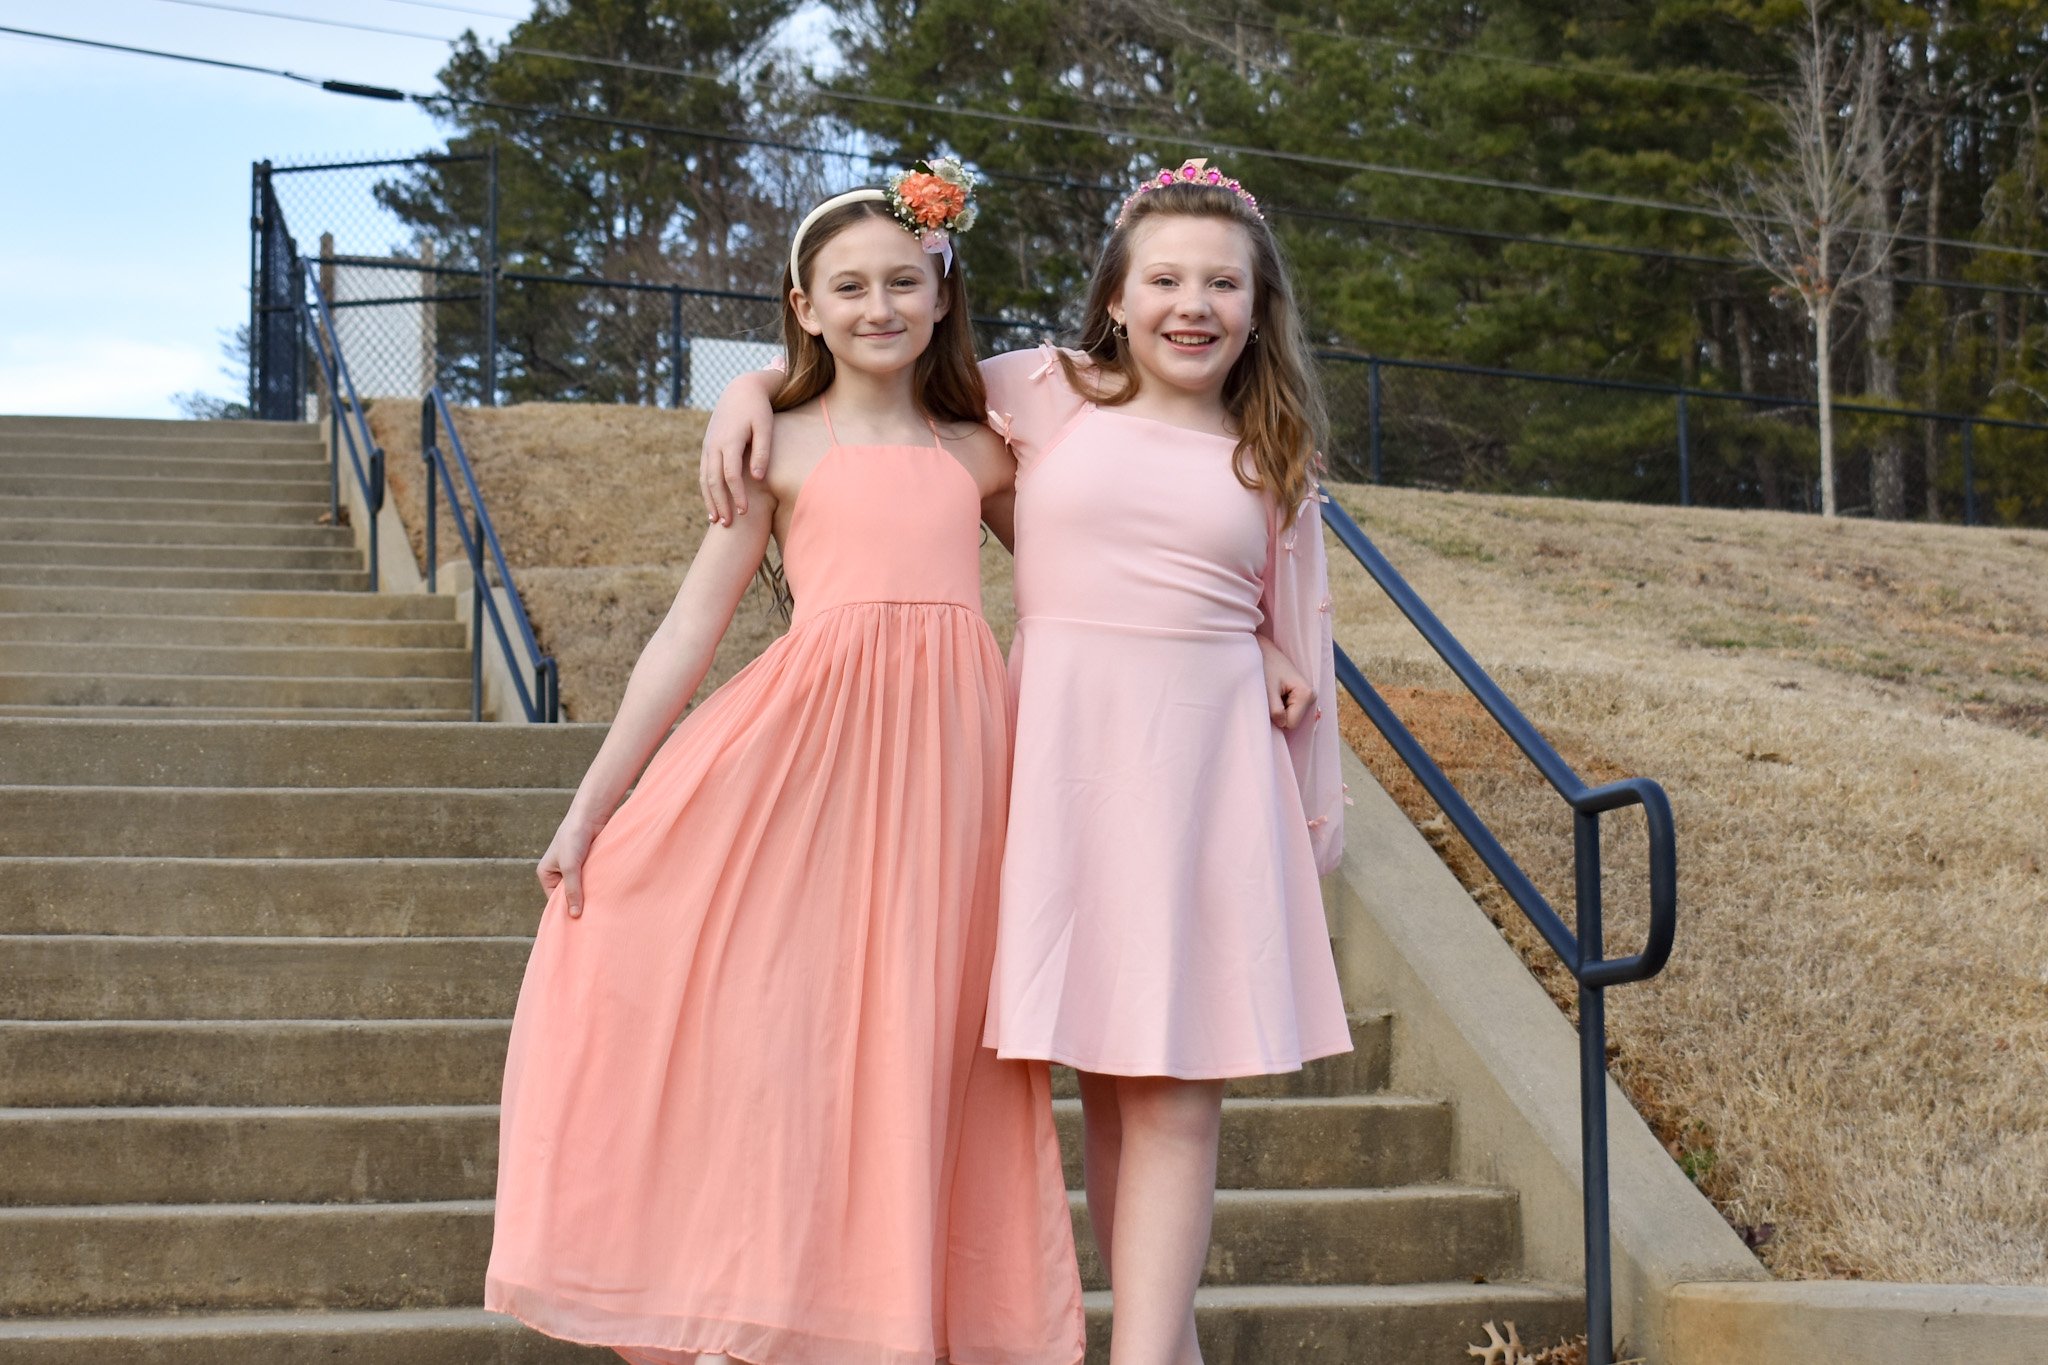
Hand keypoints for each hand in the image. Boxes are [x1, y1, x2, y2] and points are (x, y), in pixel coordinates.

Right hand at [537, 817, 602, 918]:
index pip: (554, 900)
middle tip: (592, 922)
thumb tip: (575, 915)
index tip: (579, 926)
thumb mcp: (570, 866)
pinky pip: (591, 881)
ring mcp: (574, 869)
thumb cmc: (574, 838)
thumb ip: (572, 890)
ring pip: (581, 889)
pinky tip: (606, 897)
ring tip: (601, 911)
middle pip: (569, 896)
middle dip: (579, 904)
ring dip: (590, 896)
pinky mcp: (587, 865)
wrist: (590, 816)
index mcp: (546, 874)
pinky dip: (596, 887)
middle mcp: (558, 873)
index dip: (566, 911)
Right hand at [698, 374, 778, 524]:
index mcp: (729, 441)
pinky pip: (704, 472)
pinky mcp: (707, 446)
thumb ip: (762, 452)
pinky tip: (712, 502)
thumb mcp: (765, 428)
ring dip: (709, 500)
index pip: (730, 476)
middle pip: (714, 481)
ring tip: (716, 520)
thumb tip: (758, 477)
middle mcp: (714, 445)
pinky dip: (706, 489)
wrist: (741, 390)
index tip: (744, 513)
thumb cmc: (758, 410)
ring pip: (705, 478)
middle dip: (720, 504)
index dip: (737, 496)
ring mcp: (707, 446)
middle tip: (728, 524)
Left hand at [1258, 636, 1315, 730]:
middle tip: (1269, 696)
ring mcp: (1307, 697)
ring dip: (1278, 710)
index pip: (1291, 724)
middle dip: (1278, 714)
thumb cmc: (1264, 667)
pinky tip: (1276, 692)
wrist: (1263, 650)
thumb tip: (1283, 725)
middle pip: (1292, 722)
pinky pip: (1289, 712)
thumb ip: (1275, 710)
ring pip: (1290, 718)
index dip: (1276, 718)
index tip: (1268, 701)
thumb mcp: (1267, 690)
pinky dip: (1280, 706)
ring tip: (1272, 692)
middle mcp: (1311, 697)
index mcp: (1306, 695)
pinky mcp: (1301, 696)